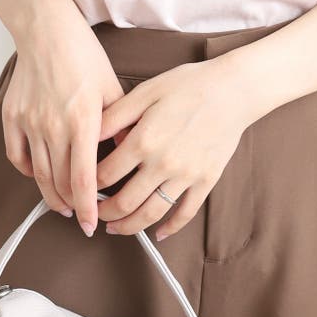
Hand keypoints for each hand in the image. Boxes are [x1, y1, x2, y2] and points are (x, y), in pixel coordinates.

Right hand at [2, 7, 127, 236]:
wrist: (47, 31)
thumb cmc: (83, 55)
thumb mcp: (112, 87)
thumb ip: (120, 123)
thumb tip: (129, 151)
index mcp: (82, 121)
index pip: (83, 179)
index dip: (87, 208)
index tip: (90, 224)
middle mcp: (53, 127)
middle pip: (60, 182)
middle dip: (72, 204)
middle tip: (81, 214)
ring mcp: (30, 123)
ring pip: (39, 174)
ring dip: (51, 194)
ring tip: (62, 204)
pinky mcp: (13, 117)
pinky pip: (18, 156)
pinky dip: (29, 171)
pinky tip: (40, 174)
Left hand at [94, 57, 252, 240]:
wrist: (233, 89)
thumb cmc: (189, 84)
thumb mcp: (146, 91)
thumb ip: (115, 115)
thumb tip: (88, 136)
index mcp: (144, 140)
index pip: (106, 175)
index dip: (89, 184)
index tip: (83, 187)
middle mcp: (163, 163)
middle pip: (124, 202)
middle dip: (104, 212)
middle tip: (94, 214)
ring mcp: (186, 175)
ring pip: (151, 214)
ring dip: (129, 227)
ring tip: (116, 228)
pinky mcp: (206, 180)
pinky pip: (185, 212)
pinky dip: (170, 228)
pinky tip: (159, 233)